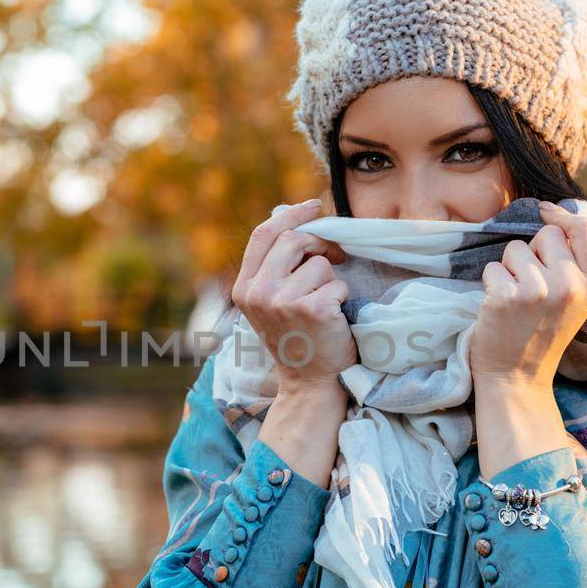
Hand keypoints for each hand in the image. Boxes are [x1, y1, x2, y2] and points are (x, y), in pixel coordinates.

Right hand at [231, 198, 355, 389]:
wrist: (309, 381)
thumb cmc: (297, 336)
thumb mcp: (271, 301)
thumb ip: (274, 266)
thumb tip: (295, 221)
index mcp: (244, 288)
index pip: (263, 234)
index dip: (291, 215)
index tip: (314, 206)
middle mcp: (258, 293)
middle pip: (293, 240)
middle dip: (320, 242)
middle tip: (337, 255)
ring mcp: (283, 301)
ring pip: (319, 262)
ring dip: (331, 278)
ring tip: (325, 302)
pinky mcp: (311, 309)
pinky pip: (337, 282)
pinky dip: (342, 296)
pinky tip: (333, 317)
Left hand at [470, 200, 586, 389]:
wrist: (516, 378)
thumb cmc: (541, 335)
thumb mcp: (574, 302)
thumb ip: (573, 264)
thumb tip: (559, 214)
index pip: (586, 230)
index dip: (564, 215)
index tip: (545, 210)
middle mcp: (569, 285)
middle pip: (546, 234)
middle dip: (532, 252)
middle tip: (530, 285)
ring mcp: (537, 290)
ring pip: (515, 248)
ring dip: (508, 269)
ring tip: (515, 300)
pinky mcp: (506, 296)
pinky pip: (492, 267)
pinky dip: (490, 283)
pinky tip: (498, 307)